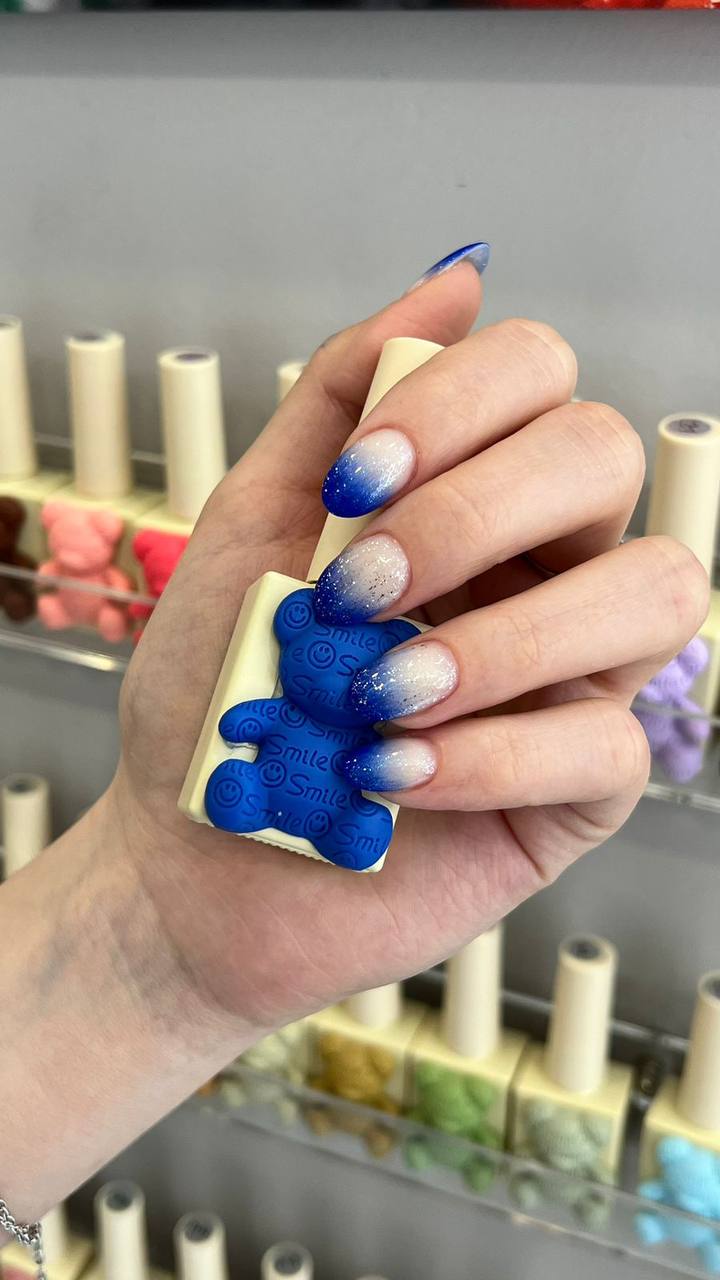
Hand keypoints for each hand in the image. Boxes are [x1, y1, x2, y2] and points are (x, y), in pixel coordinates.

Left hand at [113, 262, 706, 1033]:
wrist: (196, 853)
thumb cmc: (223, 690)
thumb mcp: (257, 520)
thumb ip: (345, 399)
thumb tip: (453, 281)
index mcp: (474, 490)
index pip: (540, 375)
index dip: (461, 405)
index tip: (353, 484)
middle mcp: (544, 566)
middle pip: (604, 457)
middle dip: (475, 513)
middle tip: (359, 589)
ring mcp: (575, 675)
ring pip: (654, 590)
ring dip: (504, 636)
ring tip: (379, 691)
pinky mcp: (581, 788)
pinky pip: (603, 745)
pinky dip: (486, 755)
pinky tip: (390, 773)